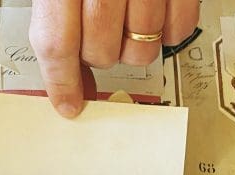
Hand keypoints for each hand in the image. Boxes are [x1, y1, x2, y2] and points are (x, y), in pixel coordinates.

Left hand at [29, 0, 198, 117]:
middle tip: (98, 32)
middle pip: (102, 53)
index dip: (61, 81)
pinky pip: (178, 33)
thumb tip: (66, 75)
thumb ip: (56, 17)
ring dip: (132, 44)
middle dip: (98, 54)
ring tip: (128, 14)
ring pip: (141, 51)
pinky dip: (167, 31)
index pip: (58, 43)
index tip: (67, 105)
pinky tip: (155, 8)